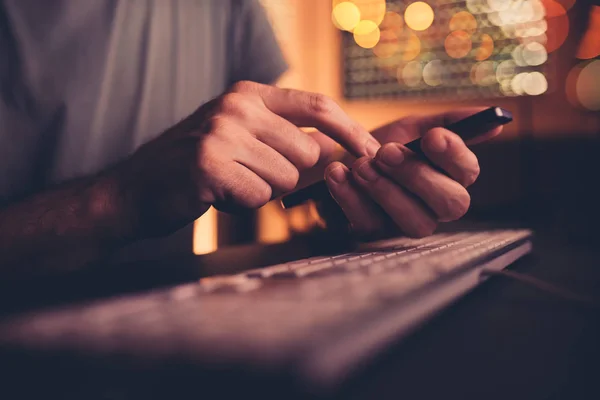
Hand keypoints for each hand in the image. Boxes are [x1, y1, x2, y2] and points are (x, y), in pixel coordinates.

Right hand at [110, 81, 378, 238]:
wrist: (135, 190)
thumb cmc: (196, 167)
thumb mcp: (241, 139)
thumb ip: (286, 138)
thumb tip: (336, 149)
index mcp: (249, 94)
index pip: (317, 104)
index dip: (350, 130)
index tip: (372, 152)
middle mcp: (237, 106)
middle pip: (307, 153)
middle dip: (289, 178)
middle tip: (251, 177)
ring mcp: (221, 131)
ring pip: (286, 179)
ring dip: (263, 192)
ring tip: (229, 183)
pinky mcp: (209, 163)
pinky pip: (258, 196)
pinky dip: (241, 205)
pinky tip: (215, 195)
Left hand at [322, 109, 502, 238]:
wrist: (335, 158)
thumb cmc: (379, 145)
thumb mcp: (411, 127)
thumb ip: (448, 122)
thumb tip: (498, 121)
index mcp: (449, 177)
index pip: (468, 172)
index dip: (454, 155)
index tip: (432, 137)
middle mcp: (433, 206)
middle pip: (449, 203)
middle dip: (418, 175)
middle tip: (387, 151)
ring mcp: (404, 223)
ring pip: (415, 223)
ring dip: (386, 191)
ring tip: (361, 165)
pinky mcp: (374, 233)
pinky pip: (368, 224)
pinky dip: (350, 196)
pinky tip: (338, 173)